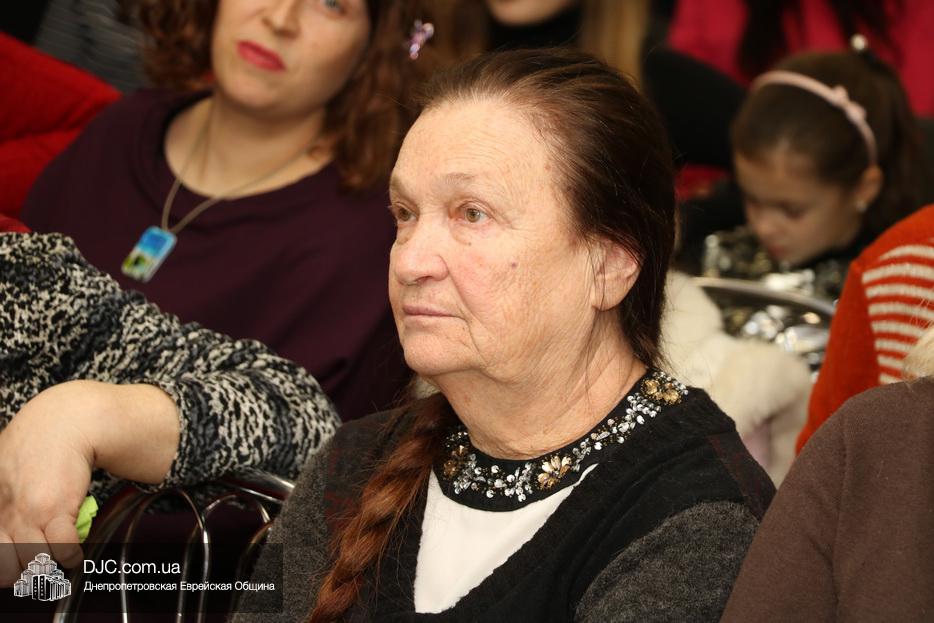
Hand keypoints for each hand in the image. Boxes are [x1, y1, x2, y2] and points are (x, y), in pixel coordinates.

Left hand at [0, 382, 94, 585]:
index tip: (14, 566)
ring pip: (35, 562)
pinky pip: (63, 549)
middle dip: (24, 570)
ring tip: (56, 556)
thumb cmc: (36, 443)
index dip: (5, 566)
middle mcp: (4, 514)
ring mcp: (29, 515)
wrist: (65, 423)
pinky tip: (75, 551)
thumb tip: (9, 518)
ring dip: (48, 564)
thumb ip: (3, 496)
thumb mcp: (2, 467)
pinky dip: (71, 555)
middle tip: (36, 564)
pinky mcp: (57, 512)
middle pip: (8, 567)